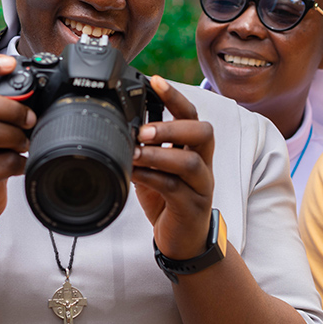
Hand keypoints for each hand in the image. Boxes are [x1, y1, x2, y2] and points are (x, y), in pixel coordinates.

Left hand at [131, 76, 214, 260]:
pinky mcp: (192, 207)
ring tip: (135, 153)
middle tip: (143, 130)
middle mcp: (203, 164)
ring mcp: (201, 186)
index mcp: (194, 150)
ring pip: (191, 162)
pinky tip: (135, 174)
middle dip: (172, 126)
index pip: (191, 115)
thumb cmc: (169, 203)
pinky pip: (176, 188)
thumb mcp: (156, 171)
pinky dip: (153, 178)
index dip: (175, 96)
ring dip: (160, 154)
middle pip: (203, 132)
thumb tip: (118, 129)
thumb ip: (145, 151)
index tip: (154, 80)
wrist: (184, 243)